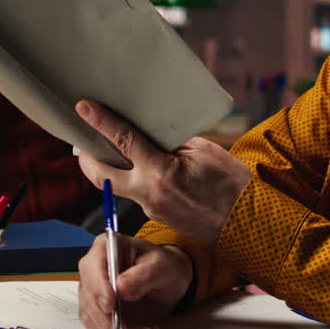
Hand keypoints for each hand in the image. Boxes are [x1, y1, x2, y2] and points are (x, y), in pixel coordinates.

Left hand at [75, 99, 251, 245]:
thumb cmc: (230, 183)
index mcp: (160, 172)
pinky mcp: (156, 215)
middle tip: (83, 138)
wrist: (246, 221)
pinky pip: (135, 193)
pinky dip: (130, 178)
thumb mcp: (203, 151)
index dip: (100, 122)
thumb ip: (172, 142)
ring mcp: (150, 208)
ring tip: (106, 147)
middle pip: (101, 175)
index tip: (83, 107)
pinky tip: (136, 164)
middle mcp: (148, 193)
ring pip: (115, 186)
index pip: (123, 141)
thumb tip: (151, 133)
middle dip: (87, 157)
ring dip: (107, 168)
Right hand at [78, 234, 192, 328]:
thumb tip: (120, 287)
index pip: (92, 266)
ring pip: (92, 315)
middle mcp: (95, 269)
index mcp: (107, 247)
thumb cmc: (162, 265)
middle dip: (106, 317)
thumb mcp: (160, 265)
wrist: (168, 280)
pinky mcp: (99, 309)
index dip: (98, 287)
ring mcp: (95, 290)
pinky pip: (100, 327)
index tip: (110, 305)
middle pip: (89, 295)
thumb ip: (141, 275)